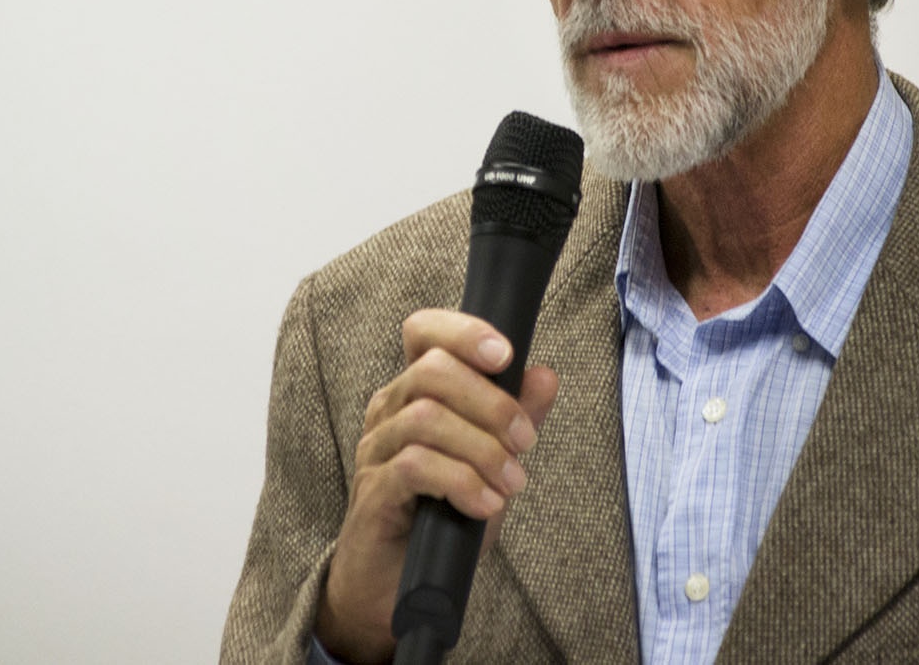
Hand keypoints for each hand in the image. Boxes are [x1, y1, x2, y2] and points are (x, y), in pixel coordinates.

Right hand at [314, 308, 559, 663]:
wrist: (397, 587)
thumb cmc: (443, 518)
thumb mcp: (491, 463)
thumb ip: (516, 418)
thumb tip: (545, 375)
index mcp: (415, 391)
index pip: (423, 331)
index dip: (463, 330)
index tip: (506, 355)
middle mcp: (389, 411)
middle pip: (432, 370)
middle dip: (491, 403)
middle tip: (525, 442)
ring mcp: (376, 450)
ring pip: (426, 418)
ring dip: (482, 449)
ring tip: (511, 483)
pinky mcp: (373, 493)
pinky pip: (415, 467)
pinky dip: (461, 483)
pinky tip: (485, 505)